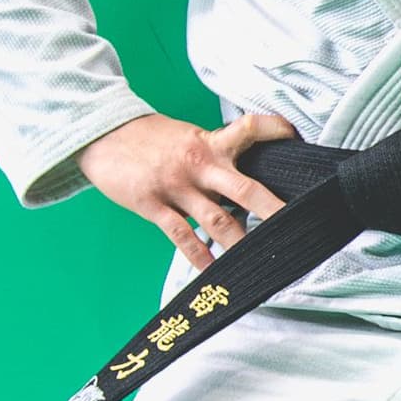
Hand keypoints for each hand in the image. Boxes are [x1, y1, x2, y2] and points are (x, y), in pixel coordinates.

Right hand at [80, 108, 296, 269]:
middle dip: (275, 211)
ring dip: (241, 244)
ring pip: (218, 221)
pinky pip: (182, 236)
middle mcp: (199, 164)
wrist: (100, 134)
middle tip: (299, 227)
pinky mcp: (153, 205)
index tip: (297, 140)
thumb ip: (216, 153)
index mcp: (210, 142)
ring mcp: (177, 186)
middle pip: (246, 190)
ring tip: (262, 261)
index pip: (251, 128)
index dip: (276, 131)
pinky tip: (214, 272)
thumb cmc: (149, 137)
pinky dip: (200, 256)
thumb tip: (248, 175)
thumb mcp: (188, 135)